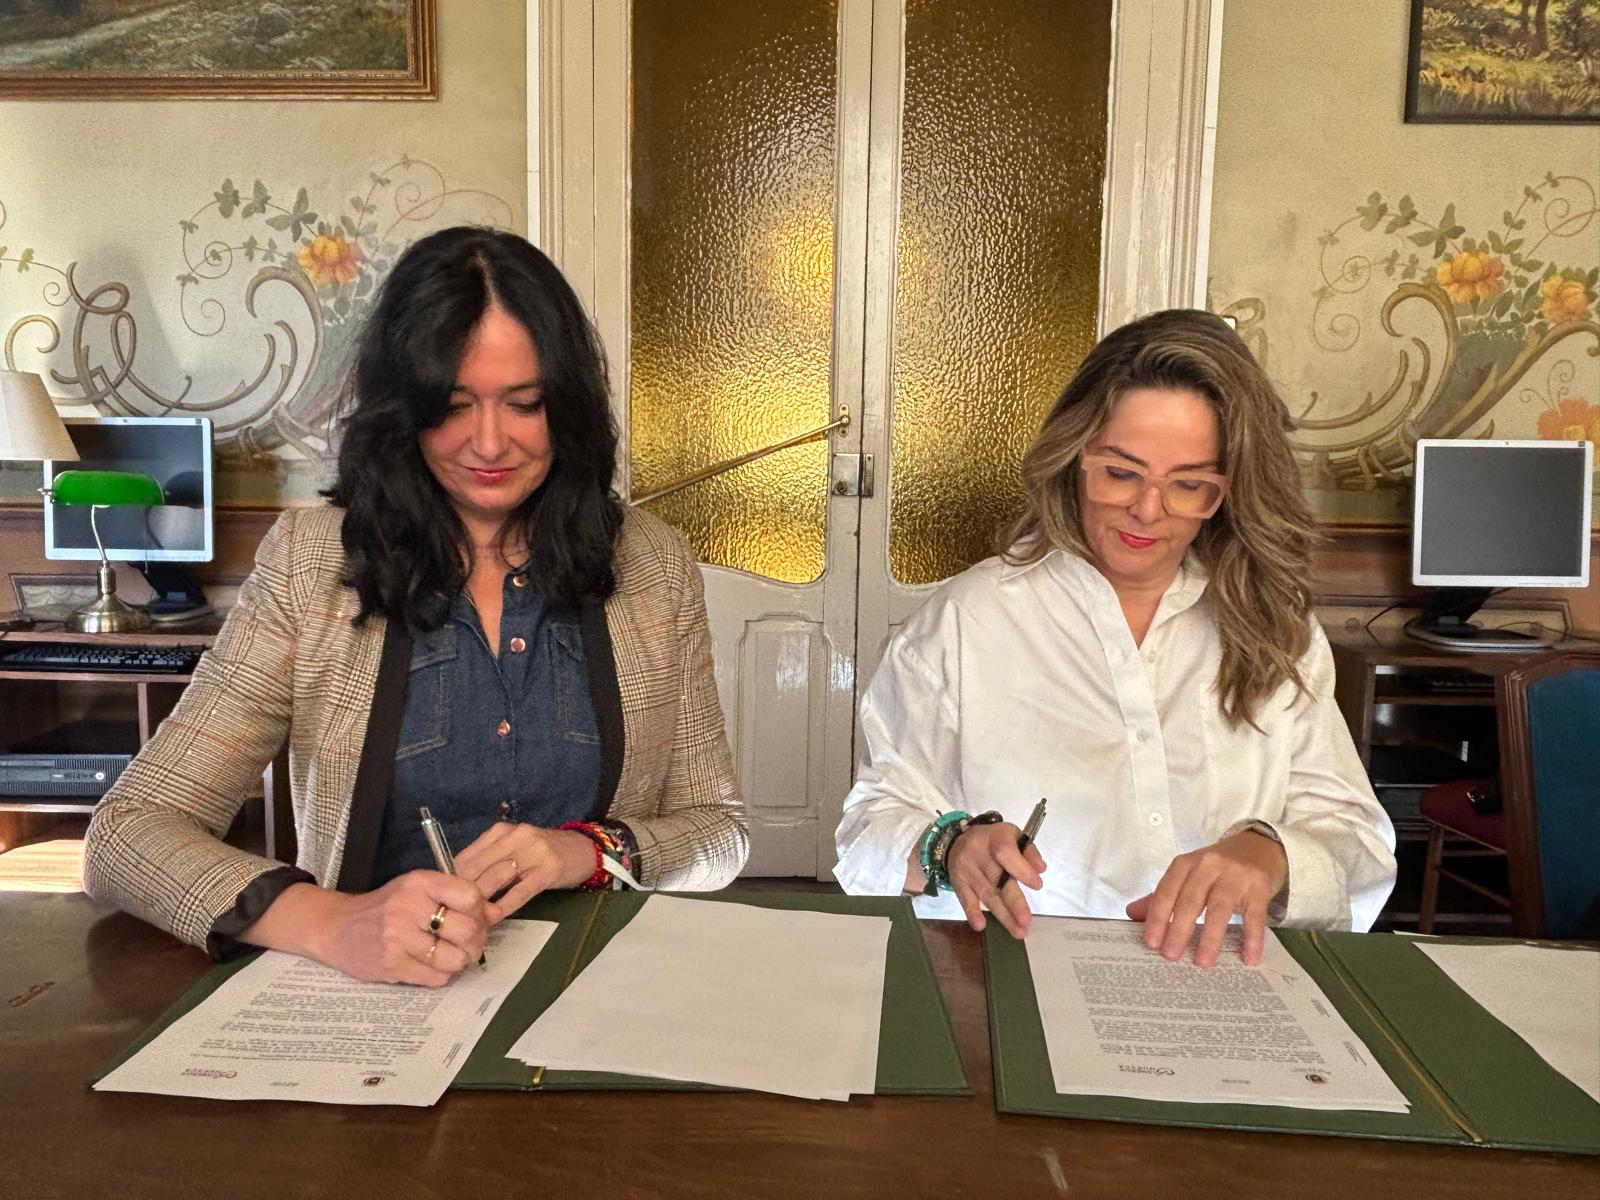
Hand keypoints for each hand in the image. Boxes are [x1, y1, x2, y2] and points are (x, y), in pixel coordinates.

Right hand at [251, 872, 490, 986]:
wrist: (335, 927)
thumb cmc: (385, 907)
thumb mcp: (417, 890)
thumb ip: (455, 898)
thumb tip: (496, 913)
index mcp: (419, 882)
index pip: (470, 895)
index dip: (481, 911)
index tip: (476, 918)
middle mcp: (408, 907)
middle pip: (468, 930)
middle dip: (476, 941)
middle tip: (469, 944)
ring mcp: (399, 938)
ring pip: (455, 958)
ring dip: (459, 961)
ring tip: (449, 956)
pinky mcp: (392, 965)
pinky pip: (436, 978)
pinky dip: (440, 975)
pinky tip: (430, 966)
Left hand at [452, 821, 598, 922]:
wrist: (584, 849)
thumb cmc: (543, 852)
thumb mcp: (513, 848)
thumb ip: (489, 860)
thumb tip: (458, 885)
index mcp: (501, 831)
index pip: (466, 857)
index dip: (453, 882)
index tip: (446, 901)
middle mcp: (515, 836)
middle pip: (477, 869)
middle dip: (464, 895)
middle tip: (456, 916)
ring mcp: (533, 852)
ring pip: (495, 880)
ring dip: (482, 903)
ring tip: (473, 921)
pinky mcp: (548, 870)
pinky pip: (519, 891)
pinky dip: (504, 907)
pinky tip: (496, 918)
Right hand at [945, 823, 1046, 938]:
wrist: (958, 841)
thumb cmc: (993, 841)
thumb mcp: (1013, 836)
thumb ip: (1029, 851)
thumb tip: (1040, 869)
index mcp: (995, 839)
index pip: (1007, 854)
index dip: (1022, 870)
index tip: (1037, 886)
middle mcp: (978, 854)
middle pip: (997, 880)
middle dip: (1013, 902)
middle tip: (1026, 920)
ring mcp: (967, 870)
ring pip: (986, 894)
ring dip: (1002, 915)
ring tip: (1018, 931)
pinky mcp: (958, 883)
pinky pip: (965, 898)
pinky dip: (972, 913)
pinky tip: (980, 925)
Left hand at [1125, 829, 1288, 967]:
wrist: (1260, 845)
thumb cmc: (1219, 866)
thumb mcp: (1189, 874)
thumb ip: (1164, 894)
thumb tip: (1132, 914)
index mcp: (1186, 863)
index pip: (1166, 891)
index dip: (1157, 917)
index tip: (1151, 942)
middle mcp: (1209, 866)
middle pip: (1190, 900)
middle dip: (1179, 929)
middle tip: (1171, 955)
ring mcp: (1236, 875)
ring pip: (1219, 908)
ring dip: (1210, 937)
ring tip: (1203, 962)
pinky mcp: (1260, 885)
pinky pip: (1254, 916)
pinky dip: (1251, 938)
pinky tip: (1248, 958)